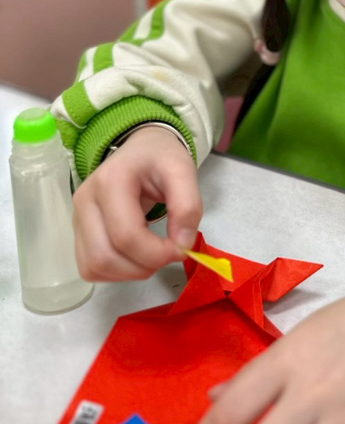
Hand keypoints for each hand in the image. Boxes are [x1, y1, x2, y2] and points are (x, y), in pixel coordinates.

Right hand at [73, 125, 202, 280]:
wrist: (141, 150)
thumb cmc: (160, 159)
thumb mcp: (183, 170)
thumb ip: (188, 206)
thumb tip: (182, 245)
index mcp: (110, 182)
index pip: (126, 235)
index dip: (156, 253)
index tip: (181, 248)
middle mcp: (85, 201)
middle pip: (105, 256)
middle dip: (143, 266)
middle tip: (168, 253)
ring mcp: (77, 218)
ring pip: (94, 267)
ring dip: (129, 272)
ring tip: (153, 254)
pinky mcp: (78, 233)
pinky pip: (90, 267)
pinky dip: (116, 272)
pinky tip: (135, 256)